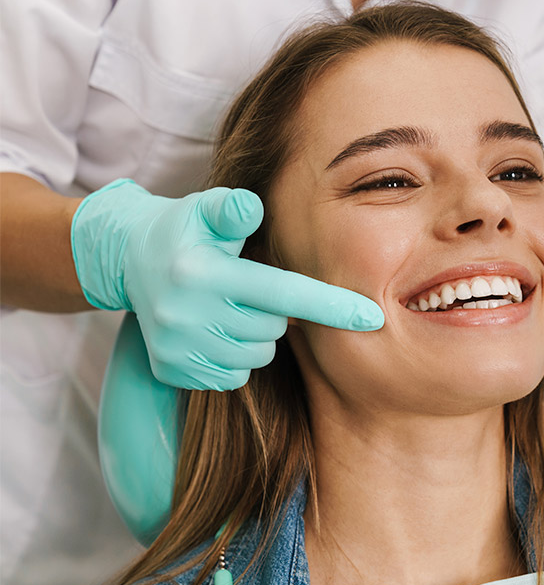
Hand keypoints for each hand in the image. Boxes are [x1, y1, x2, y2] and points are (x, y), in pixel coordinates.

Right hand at [71, 179, 383, 389]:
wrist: (127, 260)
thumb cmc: (185, 230)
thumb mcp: (205, 209)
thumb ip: (233, 209)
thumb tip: (252, 207)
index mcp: (203, 274)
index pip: (283, 294)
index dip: (331, 306)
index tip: (374, 318)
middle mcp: (187, 316)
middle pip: (273, 329)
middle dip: (273, 311)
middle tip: (247, 287)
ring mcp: (179, 349)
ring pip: (256, 356)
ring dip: (254, 335)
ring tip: (228, 307)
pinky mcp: (173, 371)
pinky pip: (233, 377)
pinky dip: (234, 357)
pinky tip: (213, 330)